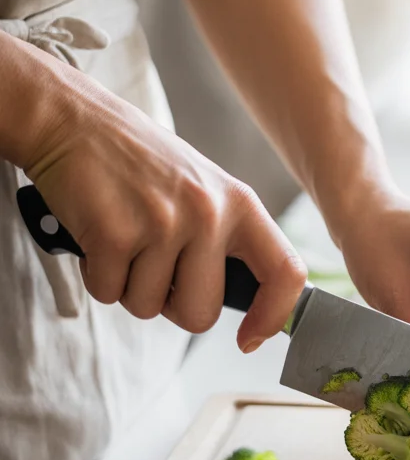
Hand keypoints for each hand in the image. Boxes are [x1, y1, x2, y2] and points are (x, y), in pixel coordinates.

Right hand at [20, 56, 305, 351]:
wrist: (73, 120)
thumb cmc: (139, 164)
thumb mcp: (203, 190)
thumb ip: (227, 240)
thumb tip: (255, 305)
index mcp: (239, 204)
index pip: (285, 272)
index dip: (274, 316)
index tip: (250, 338)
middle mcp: (208, 213)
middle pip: (202, 315)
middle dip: (171, 304)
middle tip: (152, 264)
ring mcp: (162, 223)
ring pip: (148, 308)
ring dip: (128, 285)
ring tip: (123, 237)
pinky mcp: (115, 234)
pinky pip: (108, 294)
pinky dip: (97, 275)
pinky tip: (98, 235)